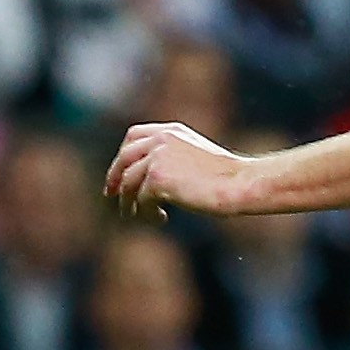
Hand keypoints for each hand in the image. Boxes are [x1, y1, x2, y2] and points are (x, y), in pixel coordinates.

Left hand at [107, 121, 258, 216]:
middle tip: (111, 195)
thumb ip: (174, 158)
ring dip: (128, 201)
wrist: (239, 183)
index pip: (134, 136)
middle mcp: (161, 140)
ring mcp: (157, 158)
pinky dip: (146, 212)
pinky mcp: (157, 179)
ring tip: (134, 215)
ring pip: (128, 182)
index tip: (120, 172)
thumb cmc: (227, 176)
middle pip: (124, 157)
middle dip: (114, 177)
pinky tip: (160, 219)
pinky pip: (141, 200)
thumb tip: (152, 179)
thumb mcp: (197, 156)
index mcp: (171, 131)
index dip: (123, 155)